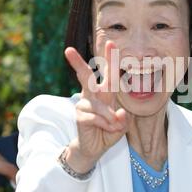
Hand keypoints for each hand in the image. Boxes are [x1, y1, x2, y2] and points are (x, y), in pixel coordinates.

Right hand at [64, 41, 127, 172]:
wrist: (94, 149)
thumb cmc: (107, 133)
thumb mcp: (121, 127)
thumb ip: (123, 120)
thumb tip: (120, 113)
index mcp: (105, 93)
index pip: (109, 74)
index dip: (110, 59)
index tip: (111, 42)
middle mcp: (93, 96)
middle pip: (86, 77)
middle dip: (78, 64)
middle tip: (68, 50)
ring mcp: (84, 105)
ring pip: (99, 105)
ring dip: (109, 118)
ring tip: (113, 126)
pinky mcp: (79, 116)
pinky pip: (95, 117)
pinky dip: (104, 124)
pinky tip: (106, 129)